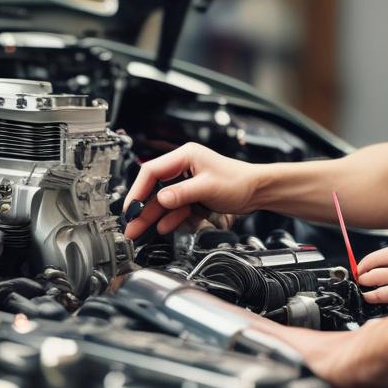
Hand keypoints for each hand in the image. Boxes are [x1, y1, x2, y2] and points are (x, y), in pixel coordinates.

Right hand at [122, 143, 258, 238]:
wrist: (258, 191)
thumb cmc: (238, 181)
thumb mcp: (207, 187)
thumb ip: (182, 194)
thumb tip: (160, 199)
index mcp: (184, 156)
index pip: (151, 171)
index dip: (138, 190)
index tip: (130, 207)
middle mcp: (183, 168)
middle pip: (154, 189)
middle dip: (142, 208)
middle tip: (130, 224)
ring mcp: (187, 182)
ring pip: (163, 201)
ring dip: (152, 216)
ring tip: (138, 231)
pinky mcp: (192, 195)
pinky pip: (176, 208)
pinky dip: (169, 218)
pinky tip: (162, 227)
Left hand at [356, 238, 387, 303]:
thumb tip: (369, 267)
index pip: (375, 258)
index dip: (362, 266)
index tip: (358, 271)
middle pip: (374, 275)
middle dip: (363, 280)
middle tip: (361, 282)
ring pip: (380, 291)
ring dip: (370, 294)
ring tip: (368, 294)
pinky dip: (383, 302)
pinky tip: (381, 301)